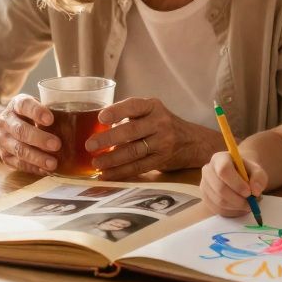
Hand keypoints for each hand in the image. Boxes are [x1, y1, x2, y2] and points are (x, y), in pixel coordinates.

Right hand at [0, 94, 60, 174]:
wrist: (6, 127)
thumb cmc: (30, 115)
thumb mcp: (37, 106)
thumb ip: (52, 110)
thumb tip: (80, 121)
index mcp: (16, 105)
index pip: (24, 105)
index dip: (36, 112)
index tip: (50, 119)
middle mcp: (6, 122)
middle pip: (20, 130)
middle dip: (39, 139)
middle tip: (57, 144)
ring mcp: (3, 140)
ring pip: (19, 150)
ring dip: (37, 157)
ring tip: (53, 163)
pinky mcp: (5, 157)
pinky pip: (19, 164)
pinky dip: (34, 168)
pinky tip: (46, 170)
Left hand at [85, 97, 220, 179]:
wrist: (191, 141)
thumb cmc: (161, 124)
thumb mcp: (149, 113)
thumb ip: (128, 117)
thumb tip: (95, 129)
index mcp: (152, 107)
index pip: (134, 106)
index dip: (117, 111)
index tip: (101, 118)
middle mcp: (159, 123)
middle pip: (131, 130)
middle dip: (109, 139)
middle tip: (90, 145)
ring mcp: (162, 142)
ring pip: (134, 151)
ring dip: (112, 159)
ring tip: (96, 163)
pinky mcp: (161, 160)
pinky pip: (138, 167)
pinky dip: (121, 172)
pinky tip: (107, 174)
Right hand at [200, 151, 267, 216]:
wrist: (238, 176)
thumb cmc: (247, 172)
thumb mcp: (257, 170)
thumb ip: (259, 178)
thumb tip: (255, 191)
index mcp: (220, 158)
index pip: (224, 170)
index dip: (237, 183)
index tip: (249, 192)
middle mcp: (208, 170)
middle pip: (220, 188)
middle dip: (238, 199)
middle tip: (251, 203)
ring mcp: (204, 185)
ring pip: (219, 202)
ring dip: (237, 207)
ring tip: (248, 204)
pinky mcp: (205, 198)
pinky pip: (218, 210)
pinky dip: (232, 212)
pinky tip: (240, 207)